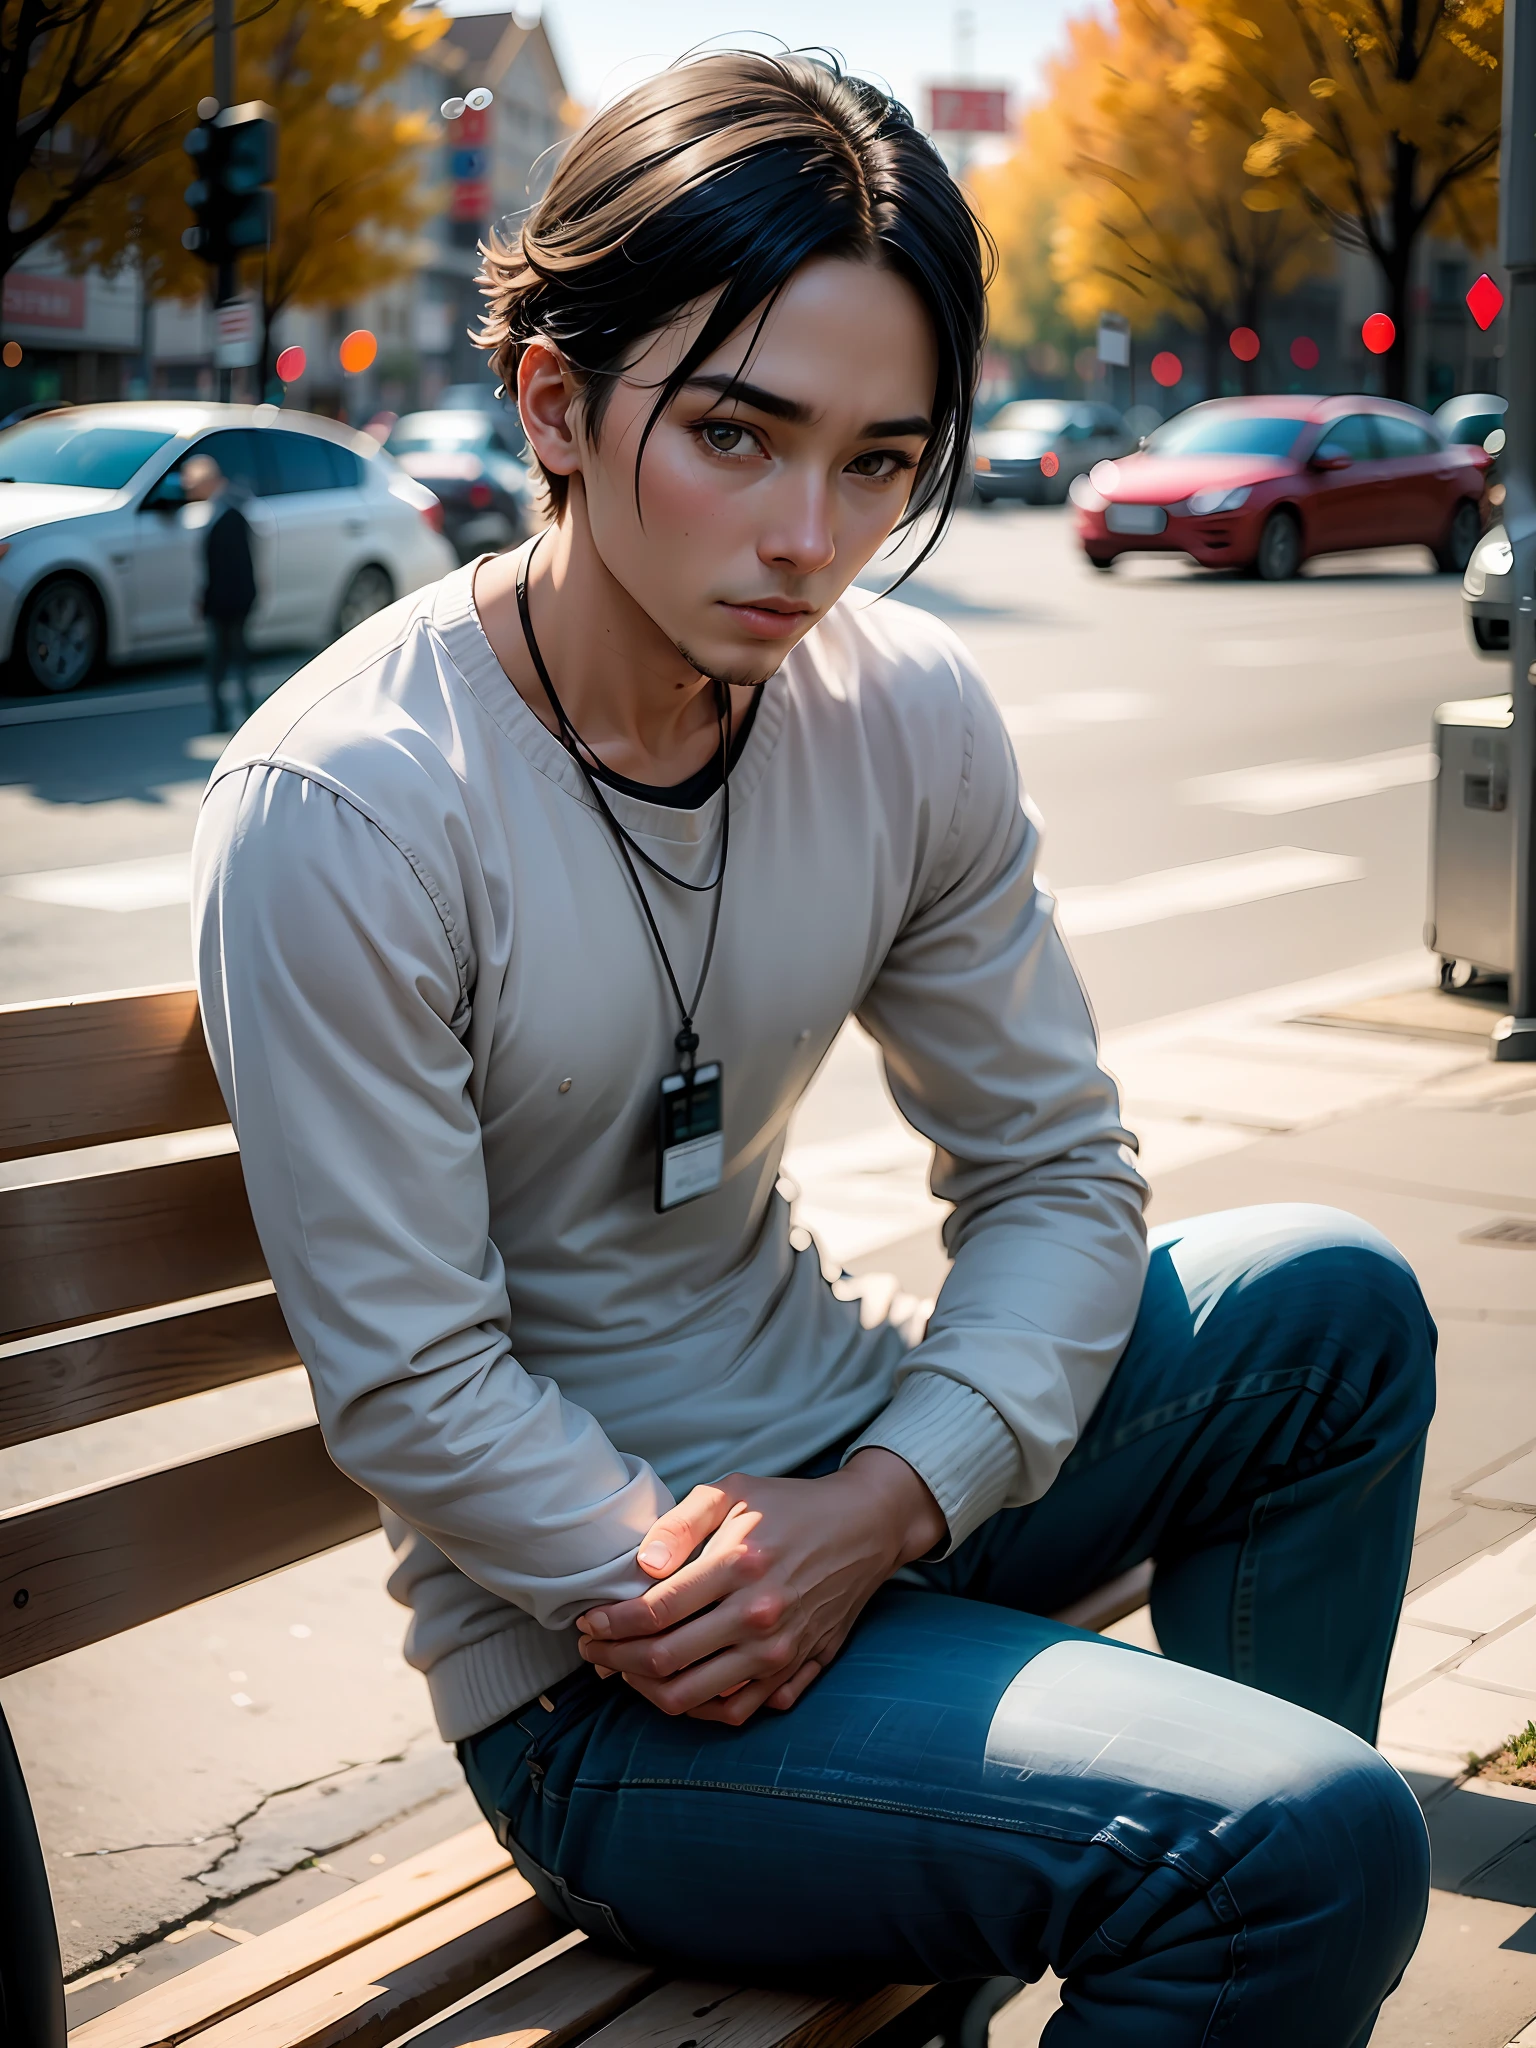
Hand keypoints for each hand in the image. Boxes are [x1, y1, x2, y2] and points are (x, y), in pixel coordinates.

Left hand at [575, 1449, 944, 1725]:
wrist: (864, 1529)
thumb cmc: (790, 1506)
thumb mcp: (733, 1491)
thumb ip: (680, 1524)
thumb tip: (640, 1567)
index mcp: (740, 1565)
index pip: (656, 1612)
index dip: (611, 1623)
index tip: (589, 1620)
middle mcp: (759, 1616)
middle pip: (665, 1661)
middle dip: (616, 1658)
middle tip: (594, 1647)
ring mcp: (779, 1651)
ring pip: (693, 1697)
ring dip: (646, 1688)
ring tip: (625, 1667)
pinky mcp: (795, 1671)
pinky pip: (733, 1711)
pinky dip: (694, 1708)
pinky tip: (673, 1683)